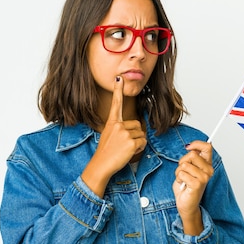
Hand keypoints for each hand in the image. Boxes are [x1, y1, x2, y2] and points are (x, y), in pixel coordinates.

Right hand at [81, 76, 146, 195]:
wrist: (100, 165)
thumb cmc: (105, 152)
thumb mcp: (110, 136)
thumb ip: (120, 129)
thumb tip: (136, 129)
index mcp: (112, 122)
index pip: (116, 104)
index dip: (118, 90)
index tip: (119, 78)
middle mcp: (118, 125)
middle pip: (137, 125)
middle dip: (135, 136)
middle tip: (122, 146)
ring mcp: (124, 133)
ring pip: (141, 135)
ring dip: (137, 144)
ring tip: (124, 150)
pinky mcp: (131, 142)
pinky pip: (143, 143)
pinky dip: (139, 149)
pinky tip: (127, 153)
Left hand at [172, 141, 213, 234]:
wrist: (186, 205)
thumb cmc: (186, 187)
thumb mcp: (188, 168)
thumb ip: (191, 158)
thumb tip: (190, 146)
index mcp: (207, 165)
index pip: (207, 147)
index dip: (196, 144)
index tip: (188, 147)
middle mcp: (208, 170)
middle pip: (192, 154)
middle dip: (182, 161)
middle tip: (183, 172)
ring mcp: (204, 177)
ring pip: (185, 164)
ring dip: (179, 172)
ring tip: (183, 180)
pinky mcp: (197, 184)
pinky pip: (182, 173)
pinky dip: (178, 178)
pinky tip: (183, 185)